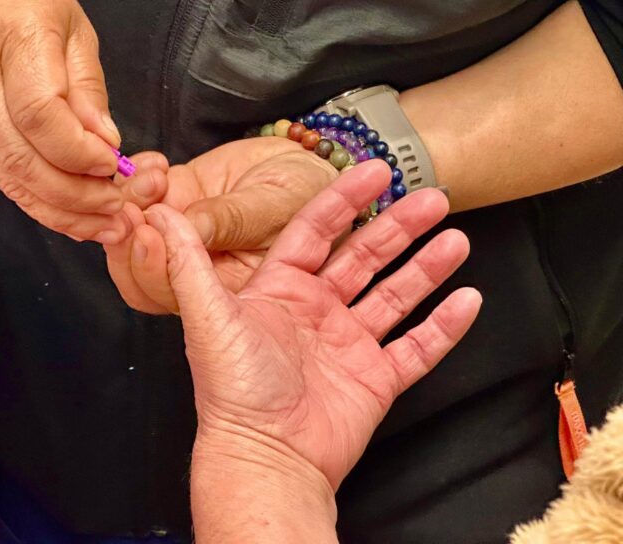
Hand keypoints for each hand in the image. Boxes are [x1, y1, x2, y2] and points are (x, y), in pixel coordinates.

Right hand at [0, 0, 128, 242]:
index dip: (79, 151)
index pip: (39, 114)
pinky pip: (2, 179)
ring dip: (60, 211)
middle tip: (121, 207)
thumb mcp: (73, 24)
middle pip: (21, 159)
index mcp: (14, 39)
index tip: (114, 164)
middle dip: (76, 195)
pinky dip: (40, 204)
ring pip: (9, 179)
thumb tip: (107, 142)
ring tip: (106, 225)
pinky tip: (74, 216)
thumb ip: (88, 86)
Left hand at [105, 137, 338, 311]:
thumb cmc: (314, 197)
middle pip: (143, 270)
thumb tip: (180, 225)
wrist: (316, 166)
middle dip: (128, 238)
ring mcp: (186, 234)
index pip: (170, 293)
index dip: (151, 266)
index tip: (146, 232)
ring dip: (133, 203)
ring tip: (152, 177)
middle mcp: (200, 270)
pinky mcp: (180, 199)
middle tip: (128, 207)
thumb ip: (231, 222)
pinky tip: (155, 164)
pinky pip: (146, 196)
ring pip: (138, 232)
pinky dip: (139, 178)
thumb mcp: (279, 212)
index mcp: (227, 292)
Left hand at [147, 160, 481, 489]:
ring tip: (457, 241)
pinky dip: (444, 327)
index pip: (317, 231)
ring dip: (426, 268)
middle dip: (399, 226)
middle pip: (365, 257)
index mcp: (280, 290)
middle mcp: (316, 311)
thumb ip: (188, 259)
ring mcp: (348, 345)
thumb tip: (158, 211)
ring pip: (395, 295)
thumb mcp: (207, 314)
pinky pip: (417, 348)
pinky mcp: (375, 379)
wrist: (264, 457)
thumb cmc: (232, 389)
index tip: (374, 170)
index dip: (345, 199)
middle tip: (434, 197)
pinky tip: (468, 300)